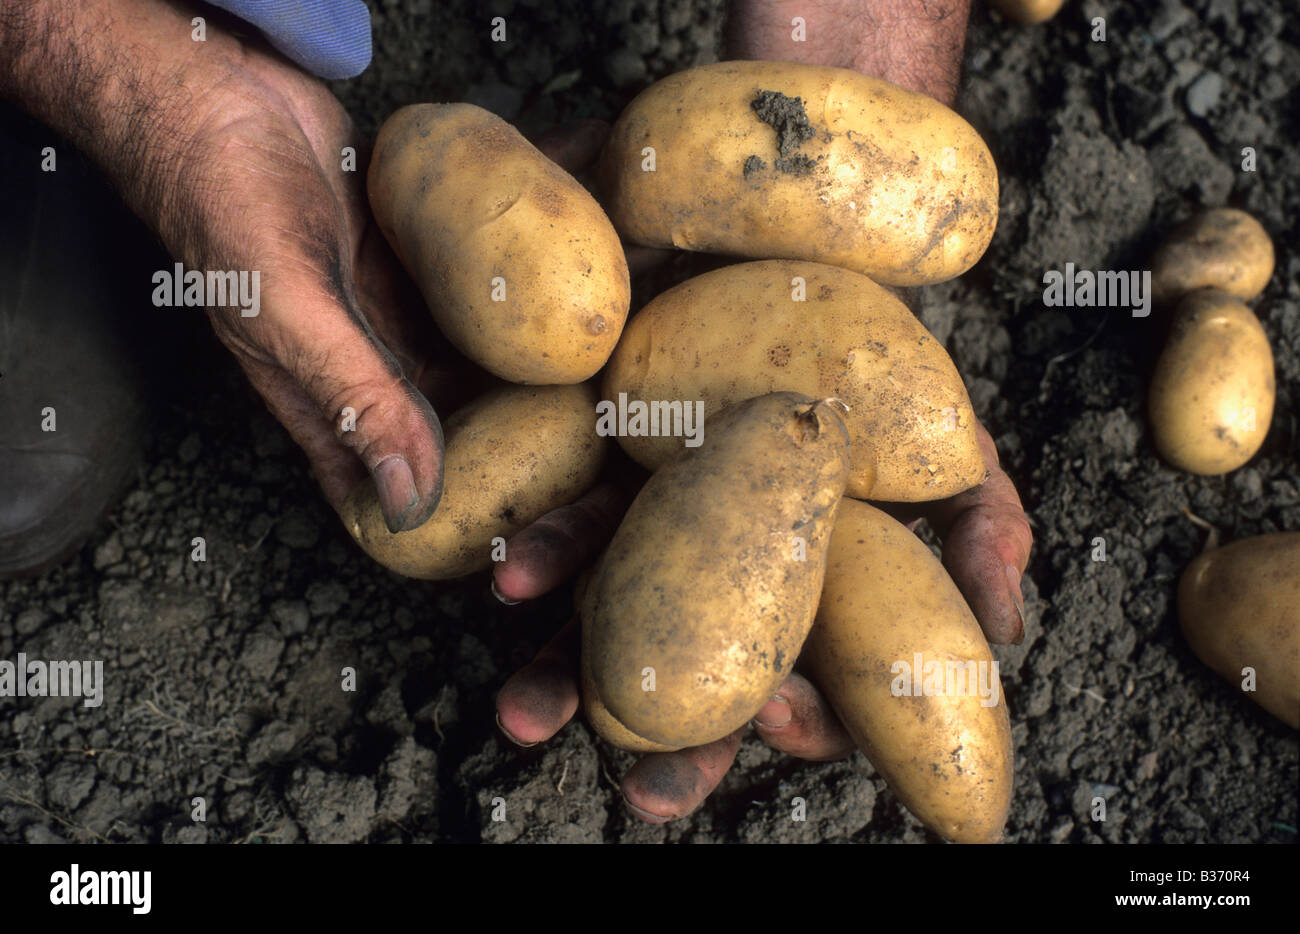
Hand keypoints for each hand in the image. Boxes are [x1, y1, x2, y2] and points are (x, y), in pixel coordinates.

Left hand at [495, 0, 1033, 823]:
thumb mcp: (947, 432)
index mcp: (806, 577)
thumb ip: (981, 528)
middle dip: (666, 737)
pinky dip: (530, 545)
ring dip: (565, 668)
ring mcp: (654, 514)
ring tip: (525, 714)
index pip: (803, 673)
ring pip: (609, 608)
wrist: (799, 224)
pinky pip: (556, 512)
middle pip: (695, 666)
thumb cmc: (881, 345)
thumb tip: (1007, 627)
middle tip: (639, 792)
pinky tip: (507, 569)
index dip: (789, 718)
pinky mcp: (593, 457)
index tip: (778, 731)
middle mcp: (723, 560)